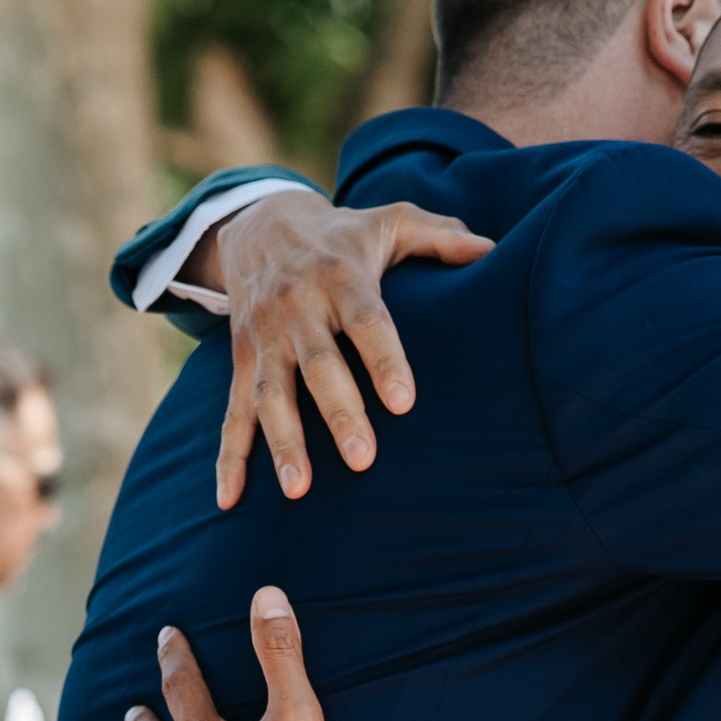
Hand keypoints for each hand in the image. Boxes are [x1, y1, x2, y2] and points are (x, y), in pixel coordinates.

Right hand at [215, 192, 492, 509]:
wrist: (257, 223)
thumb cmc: (341, 236)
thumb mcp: (388, 220)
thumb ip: (439, 235)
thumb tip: (491, 250)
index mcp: (339, 276)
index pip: (366, 320)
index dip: (384, 358)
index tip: (403, 401)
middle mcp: (296, 307)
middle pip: (318, 364)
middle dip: (337, 412)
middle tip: (362, 459)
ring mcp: (264, 338)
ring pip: (271, 394)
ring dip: (283, 442)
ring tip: (300, 490)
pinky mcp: (241, 362)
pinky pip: (232, 413)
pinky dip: (229, 459)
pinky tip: (231, 500)